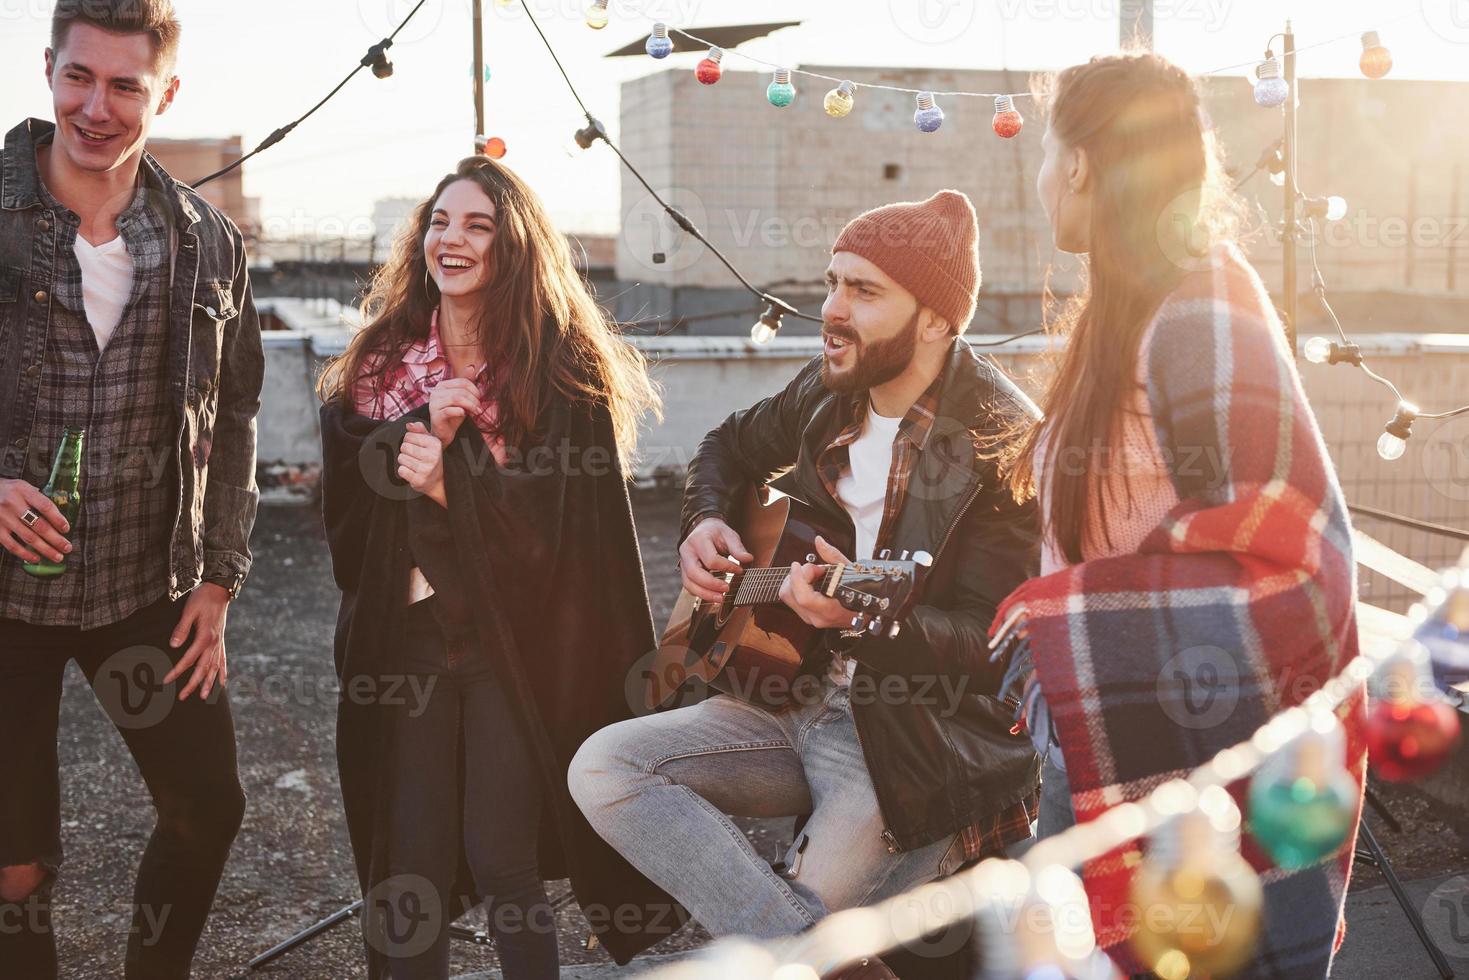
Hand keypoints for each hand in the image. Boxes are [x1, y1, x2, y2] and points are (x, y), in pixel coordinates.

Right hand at [0, 478, 71, 564]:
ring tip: (58, 556)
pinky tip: (36, 558)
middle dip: (56, 539)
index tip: (67, 529)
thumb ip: (38, 497)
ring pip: (28, 537)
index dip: (58, 519)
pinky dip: (25, 554)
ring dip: (45, 549)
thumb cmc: (8, 490)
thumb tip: (59, 514)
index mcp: (23, 491)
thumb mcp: (22, 486)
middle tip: (67, 548)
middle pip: (39, 525)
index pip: (45, 506)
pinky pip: (11, 545)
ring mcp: (3, 518)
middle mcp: (13, 504)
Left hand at [165, 583, 231, 699]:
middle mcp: (214, 642)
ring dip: (209, 683)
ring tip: (203, 696)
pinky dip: (223, 672)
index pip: (190, 659)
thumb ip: (182, 629)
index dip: (177, 671)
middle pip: (204, 668)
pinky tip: (223, 682)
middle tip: (183, 697)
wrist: (220, 589)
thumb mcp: (189, 610)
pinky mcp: (221, 640)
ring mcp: (219, 642)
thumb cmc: (202, 598)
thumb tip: (174, 645)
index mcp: (205, 636)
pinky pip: (223, 660)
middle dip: (193, 684)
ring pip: (215, 667)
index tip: (167, 680)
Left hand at [398, 421, 446, 506]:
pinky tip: (412, 472)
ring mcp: (426, 469)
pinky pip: (401, 470)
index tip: (417, 447)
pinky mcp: (419, 480)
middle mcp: (432, 456)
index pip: (408, 436)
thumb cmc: (431, 458)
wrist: (438, 481)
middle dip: (406, 451)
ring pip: (401, 458)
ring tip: (414, 464)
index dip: (409, 441)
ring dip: (405, 461)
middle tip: (415, 457)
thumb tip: (409, 425)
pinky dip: (404, 471)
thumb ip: (420, 430)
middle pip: (404, 447)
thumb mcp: (429, 441)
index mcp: (435, 443)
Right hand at [427, 378, 480, 444]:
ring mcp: (434, 404)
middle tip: (479, 408)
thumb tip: (471, 367)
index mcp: (442, 385)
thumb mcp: (462, 397)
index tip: (479, 399)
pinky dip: (460, 412)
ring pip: (456, 399)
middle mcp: (435, 392)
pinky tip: (464, 415)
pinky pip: (450, 410)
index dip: (475, 390)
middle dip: (474, 400)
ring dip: (470, 406)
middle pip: (461, 391)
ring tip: (475, 412)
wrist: (444, 432)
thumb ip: (466, 383)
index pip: (463, 382)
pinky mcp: (435, 416)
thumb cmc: (454, 414)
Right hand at [678, 516, 754, 602]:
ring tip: (720, 599)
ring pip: (689, 583)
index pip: (711, 560)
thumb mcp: (729, 535)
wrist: (703, 530)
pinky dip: (700, 594)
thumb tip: (748, 559)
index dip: (726, 567)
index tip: (739, 570)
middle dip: (711, 585)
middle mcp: (687, 552)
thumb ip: (738, 547)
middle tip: (726, 590)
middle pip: (694, 573)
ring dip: (704, 594)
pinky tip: (712, 597)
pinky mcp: (685, 572)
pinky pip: (689, 586)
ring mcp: (683, 563)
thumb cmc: (716, 533)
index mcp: (698, 540)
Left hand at [781, 535, 854, 629]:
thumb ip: (832, 556)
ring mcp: (810, 618)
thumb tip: (819, 542)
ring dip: (796, 580)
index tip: (797, 565)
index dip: (797, 578)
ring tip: (814, 575)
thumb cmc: (861, 593)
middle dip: (797, 576)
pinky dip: (798, 586)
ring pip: (787, 596)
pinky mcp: (807, 616)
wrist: (866, 612)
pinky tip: (812, 581)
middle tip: (815, 569)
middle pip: (789, 594)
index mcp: (829, 610)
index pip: (803, 597)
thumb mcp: (850, 571)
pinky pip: (792, 599)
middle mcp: (816, 618)